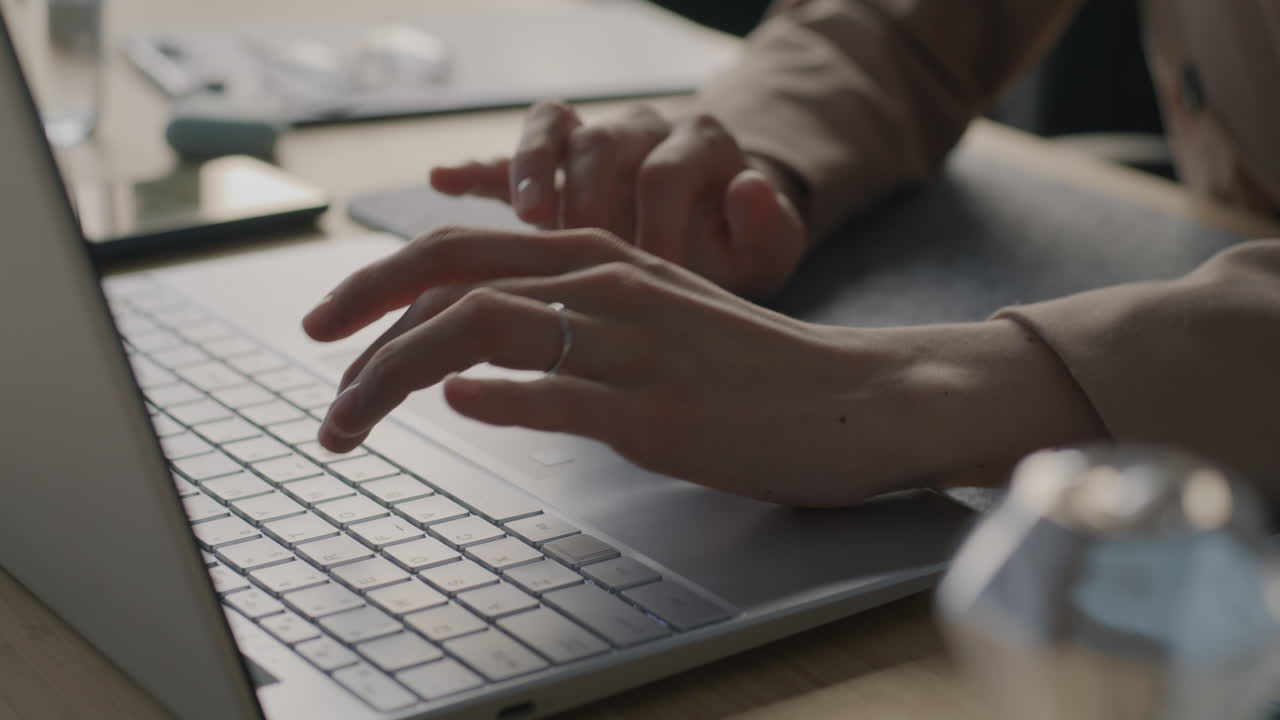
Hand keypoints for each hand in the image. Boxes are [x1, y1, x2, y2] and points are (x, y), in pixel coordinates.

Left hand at [302, 227, 1106, 505]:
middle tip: (318, 382)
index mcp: (600, 256)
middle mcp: (607, 283)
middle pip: (449, 276)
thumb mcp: (652, 320)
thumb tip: (467, 371)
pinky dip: (491, 397)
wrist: (855, 398)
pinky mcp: (656, 410)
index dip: (376, 283)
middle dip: (360, 324)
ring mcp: (630, 344)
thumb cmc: (750, 367)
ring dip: (392, 375)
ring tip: (351, 422)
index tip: (327, 327)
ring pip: (478, 329)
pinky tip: (458, 409)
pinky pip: (553, 392)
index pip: (459, 251)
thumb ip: (566, 326)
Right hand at [429, 101, 807, 297]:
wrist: (713, 240)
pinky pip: (511, 154)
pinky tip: (444, 181)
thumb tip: (748, 186)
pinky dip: (480, 168)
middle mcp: (642, 129)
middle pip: (603, 143)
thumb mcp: (767, 252)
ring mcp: (593, 140)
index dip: (656, 226)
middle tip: (577, 250)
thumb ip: (766, 226)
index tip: (652, 279)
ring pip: (553, 130)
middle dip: (586, 198)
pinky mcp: (554, 165)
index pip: (666, 174)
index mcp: (698, 143)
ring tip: (524, 216)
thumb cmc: (735, 253)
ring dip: (532, 170)